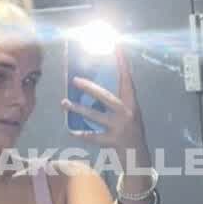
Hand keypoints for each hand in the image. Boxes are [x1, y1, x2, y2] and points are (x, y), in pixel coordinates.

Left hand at [62, 43, 148, 165]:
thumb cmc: (130, 130)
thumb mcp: (129, 113)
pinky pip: (93, 136)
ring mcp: (120, 128)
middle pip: (106, 97)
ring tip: (63, 103)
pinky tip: (71, 130)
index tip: (116, 46)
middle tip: (74, 80)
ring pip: (95, 116)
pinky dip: (81, 133)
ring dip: (77, 109)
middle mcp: (127, 113)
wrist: (139, 156)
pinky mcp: (112, 141)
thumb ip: (116, 101)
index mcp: (132, 103)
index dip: (122, 63)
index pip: (127, 79)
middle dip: (90, 88)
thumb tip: (92, 86)